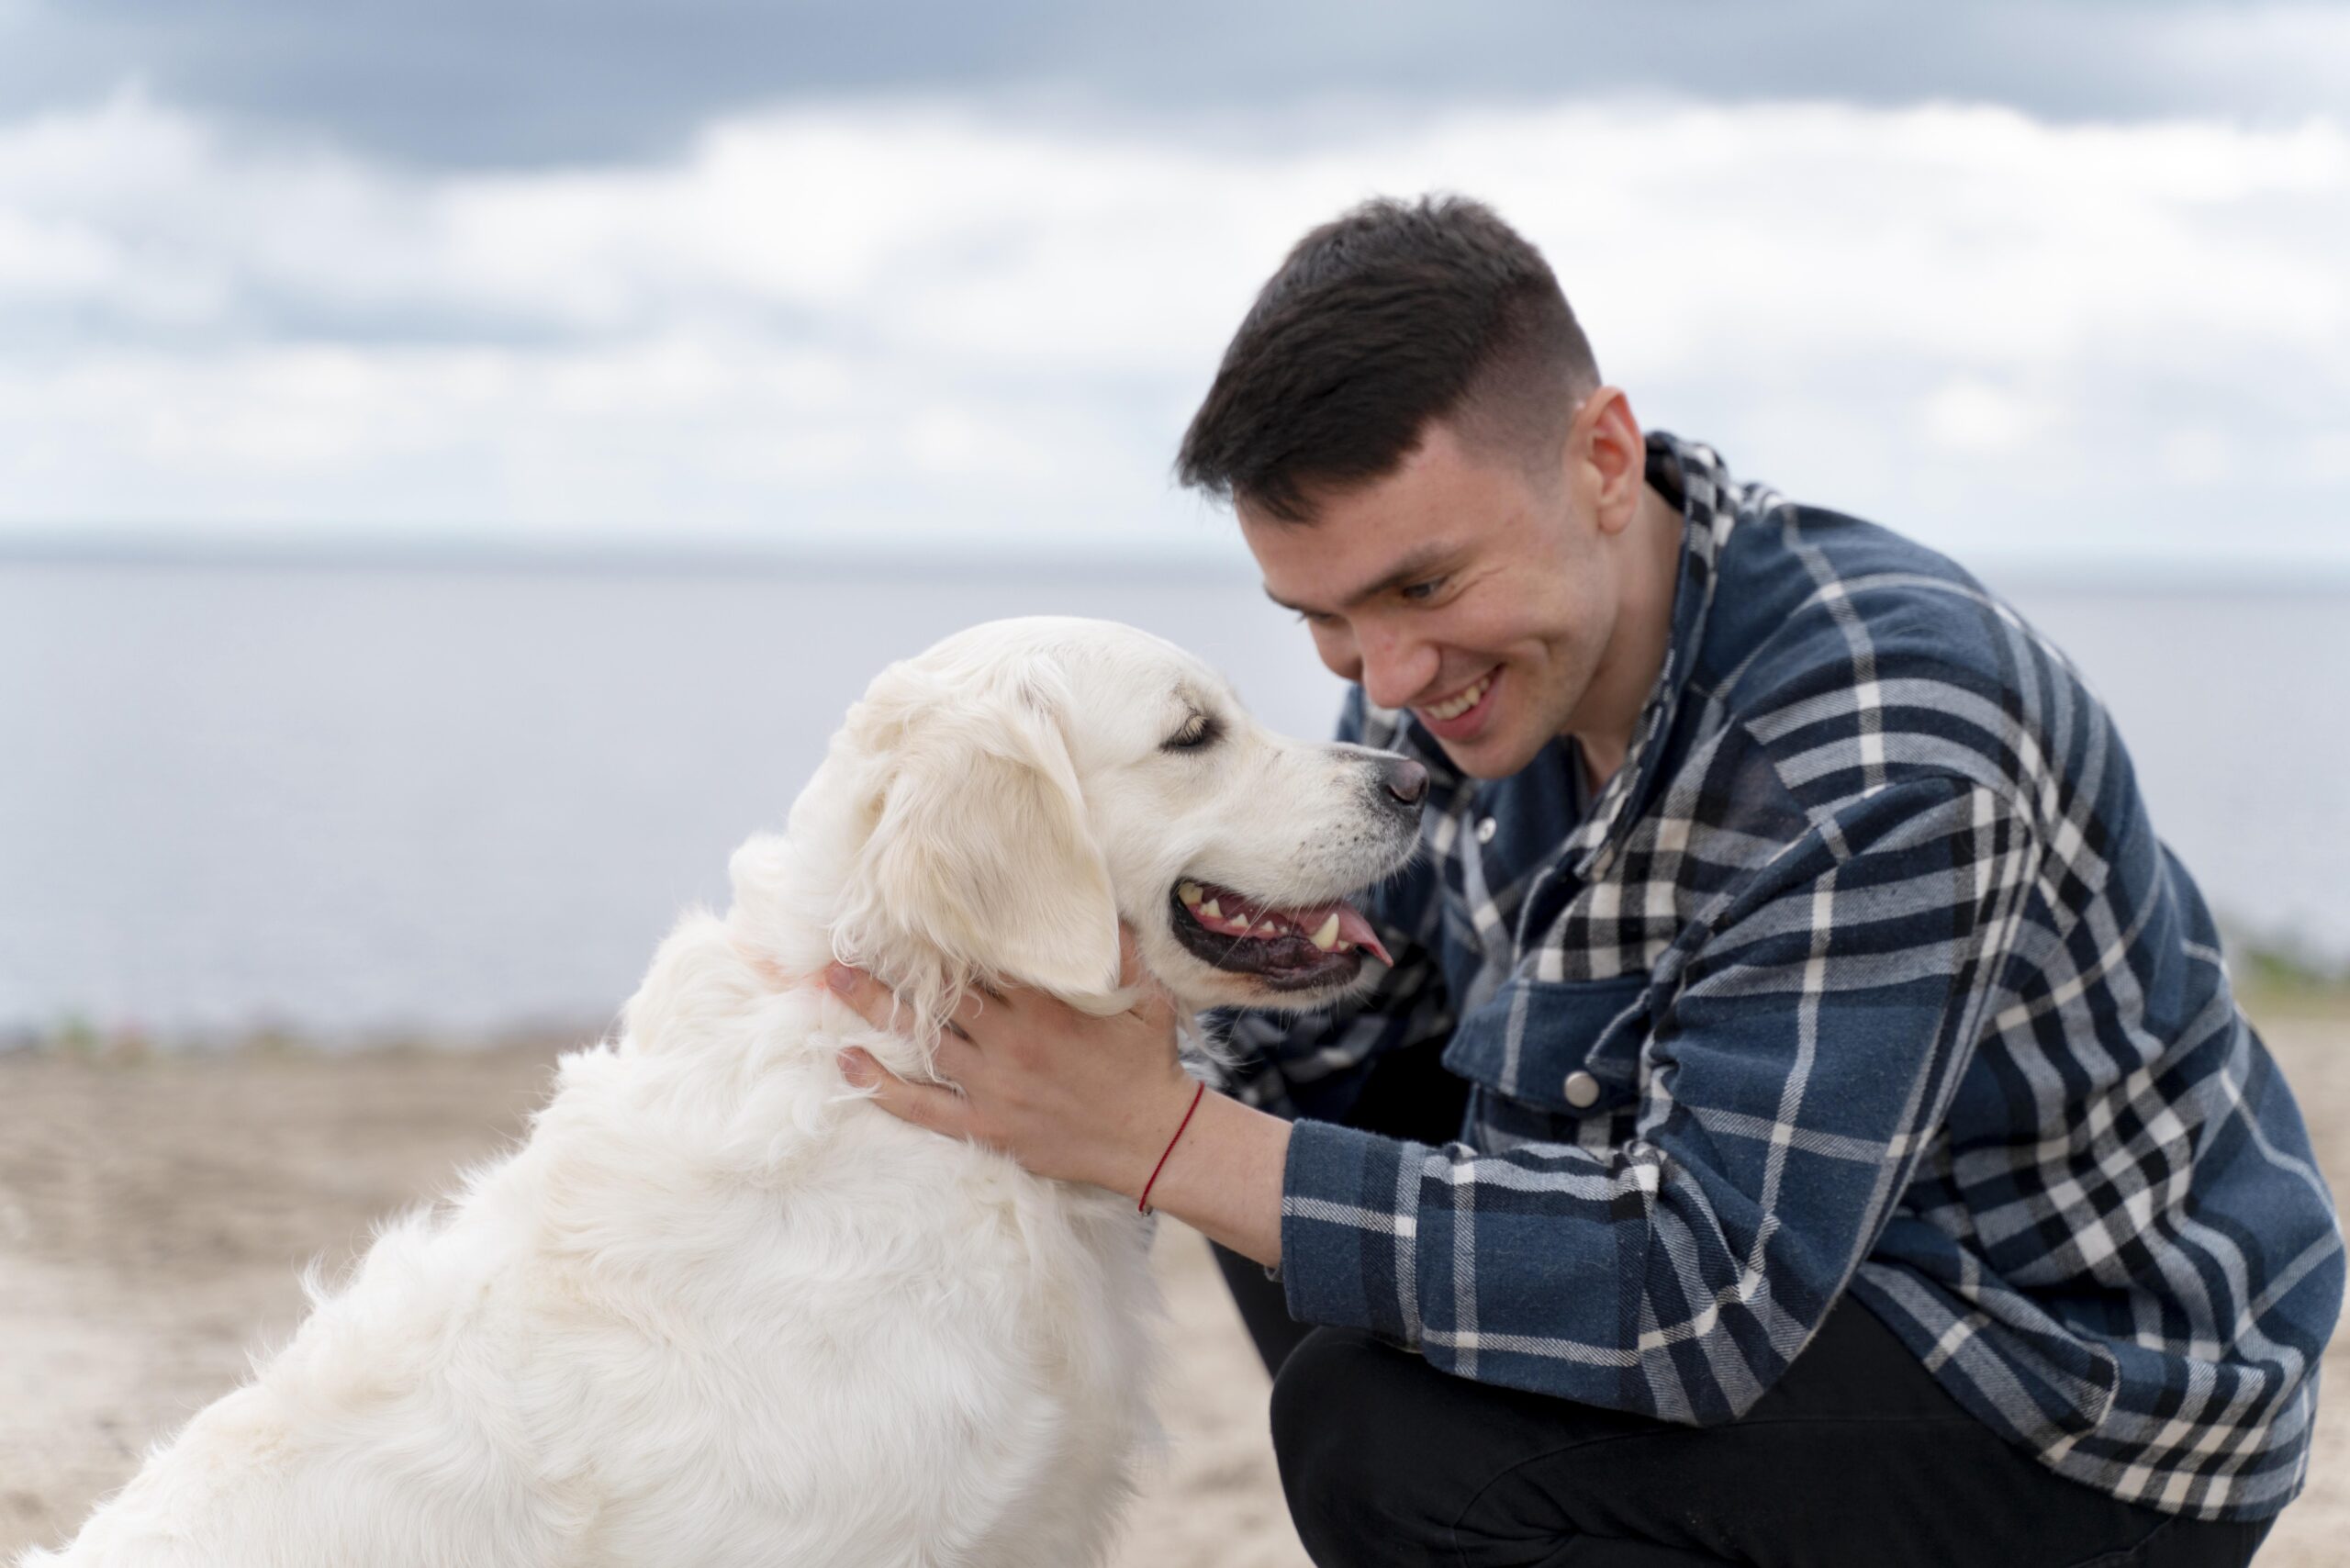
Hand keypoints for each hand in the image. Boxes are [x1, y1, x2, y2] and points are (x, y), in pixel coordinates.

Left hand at [825, 929, 1197, 1198]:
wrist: (1152, 1137)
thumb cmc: (1147, 1061)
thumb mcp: (1146, 994)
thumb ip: (1117, 946)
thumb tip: (1094, 900)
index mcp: (1046, 1003)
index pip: (982, 959)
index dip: (941, 934)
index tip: (905, 909)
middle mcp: (1012, 1040)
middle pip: (940, 995)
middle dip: (891, 967)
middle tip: (845, 940)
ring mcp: (994, 1086)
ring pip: (924, 1041)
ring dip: (875, 1011)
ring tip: (833, 983)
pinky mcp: (987, 1126)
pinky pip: (923, 1107)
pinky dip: (881, 1086)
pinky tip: (847, 1062)